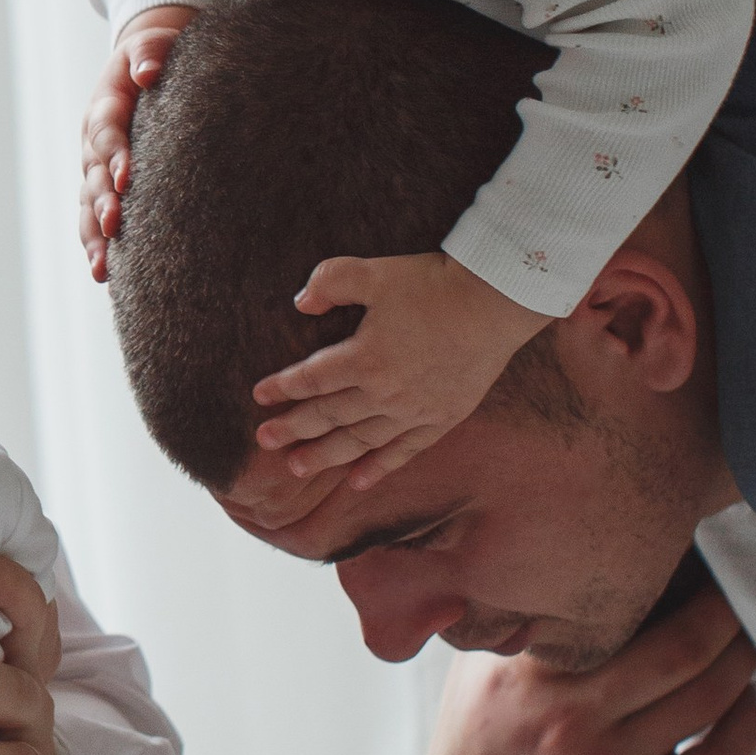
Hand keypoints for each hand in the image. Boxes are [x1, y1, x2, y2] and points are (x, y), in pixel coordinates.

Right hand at [80, 7, 195, 278]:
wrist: (144, 64)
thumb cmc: (154, 54)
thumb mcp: (153, 42)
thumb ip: (150, 51)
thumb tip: (148, 71)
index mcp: (104, 107)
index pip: (106, 133)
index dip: (114, 155)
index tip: (127, 178)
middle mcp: (93, 143)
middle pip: (92, 177)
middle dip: (102, 202)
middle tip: (115, 225)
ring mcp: (95, 168)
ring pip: (87, 205)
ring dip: (94, 235)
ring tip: (101, 267)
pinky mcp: (104, 187)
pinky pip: (94, 218)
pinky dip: (96, 244)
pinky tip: (103, 273)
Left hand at [254, 250, 550, 492]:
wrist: (496, 301)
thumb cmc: (433, 284)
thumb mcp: (374, 272)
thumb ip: (331, 282)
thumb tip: (301, 304)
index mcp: (364, 357)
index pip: (312, 379)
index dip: (283, 387)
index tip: (260, 395)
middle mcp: (384, 392)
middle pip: (329, 416)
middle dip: (293, 429)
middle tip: (263, 441)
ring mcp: (413, 411)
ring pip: (360, 441)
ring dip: (326, 456)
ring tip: (296, 467)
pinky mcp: (441, 419)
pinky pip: (403, 452)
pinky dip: (378, 468)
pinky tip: (357, 482)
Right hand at [420, 578, 755, 754]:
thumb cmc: (481, 739)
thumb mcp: (477, 668)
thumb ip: (522, 616)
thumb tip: (581, 551)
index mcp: (521, 671)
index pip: (615, 606)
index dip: (668, 574)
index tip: (681, 555)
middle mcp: (562, 719)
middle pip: (681, 647)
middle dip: (722, 610)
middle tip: (731, 592)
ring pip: (706, 699)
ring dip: (741, 659)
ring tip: (742, 639)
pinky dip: (746, 725)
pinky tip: (744, 703)